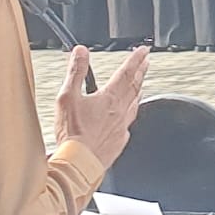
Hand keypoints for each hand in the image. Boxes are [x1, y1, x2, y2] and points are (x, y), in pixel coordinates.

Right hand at [55, 45, 148, 171]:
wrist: (78, 164)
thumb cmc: (72, 134)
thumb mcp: (68, 97)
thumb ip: (76, 72)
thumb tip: (81, 52)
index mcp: (109, 98)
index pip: (126, 72)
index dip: (136, 59)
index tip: (143, 50)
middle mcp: (120, 111)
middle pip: (135, 86)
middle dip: (141, 72)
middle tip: (147, 62)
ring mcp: (121, 128)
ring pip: (135, 104)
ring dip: (139, 91)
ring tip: (141, 85)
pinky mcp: (119, 142)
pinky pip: (128, 124)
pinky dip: (130, 115)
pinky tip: (128, 117)